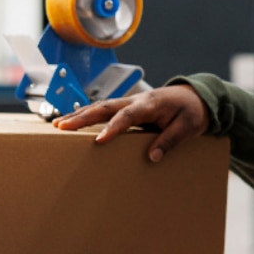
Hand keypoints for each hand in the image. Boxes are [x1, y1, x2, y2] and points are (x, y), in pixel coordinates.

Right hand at [51, 85, 209, 161]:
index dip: (113, 127)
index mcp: (151, 104)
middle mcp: (136, 100)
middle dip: (82, 116)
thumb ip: (170, 140)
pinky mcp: (127, 107)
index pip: (128, 116)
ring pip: (100, 106)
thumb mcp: (188, 127)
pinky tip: (72, 122)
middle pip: (105, 107)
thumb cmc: (192, 111)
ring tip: (57, 125)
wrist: (196, 96)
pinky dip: (87, 114)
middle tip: (61, 126)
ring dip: (79, 115)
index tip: (99, 140)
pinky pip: (104, 110)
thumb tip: (152, 157)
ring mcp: (130, 102)